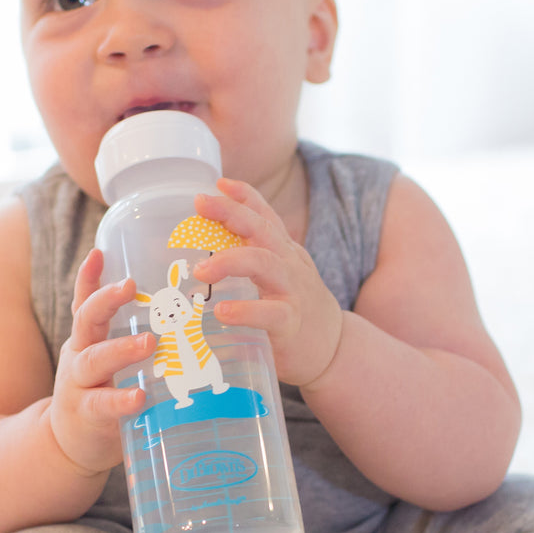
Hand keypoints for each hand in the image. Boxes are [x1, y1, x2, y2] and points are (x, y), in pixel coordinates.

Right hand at [49, 249, 153, 474]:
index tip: (100, 252)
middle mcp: (79, 356)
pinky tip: (139, 397)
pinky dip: (121, 400)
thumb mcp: (106, 359)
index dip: (89, 277)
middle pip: (86, 320)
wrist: (70, 446)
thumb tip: (178, 306)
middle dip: (107, 301)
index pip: (86, 300)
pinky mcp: (88, 416)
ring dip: (121, 349)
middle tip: (132, 287)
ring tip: (149, 342)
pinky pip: (103, 405)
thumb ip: (131, 336)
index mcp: (87, 339)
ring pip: (94, 360)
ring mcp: (79, 386)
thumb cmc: (99, 392)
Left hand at [192, 178, 342, 387]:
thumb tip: (200, 258)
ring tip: (200, 270)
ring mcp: (293, 291)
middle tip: (200, 204)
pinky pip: (270, 313)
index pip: (265, 216)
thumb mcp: (278, 277)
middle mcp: (289, 264)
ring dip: (230, 261)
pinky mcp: (291, 323)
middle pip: (262, 229)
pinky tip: (222, 311)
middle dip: (231, 212)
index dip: (244, 195)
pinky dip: (245, 311)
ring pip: (264, 264)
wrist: (334, 349)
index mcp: (283, 252)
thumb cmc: (296, 311)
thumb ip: (250, 261)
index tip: (218, 183)